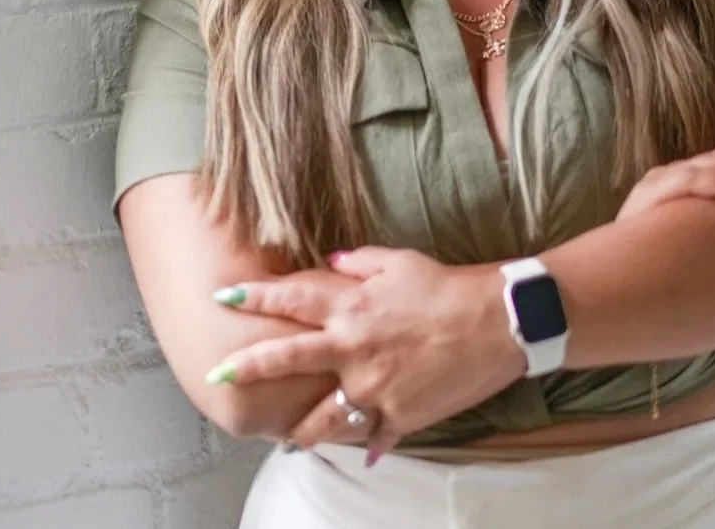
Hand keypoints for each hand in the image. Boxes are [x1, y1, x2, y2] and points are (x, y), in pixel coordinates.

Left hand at [205, 247, 524, 459]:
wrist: (497, 323)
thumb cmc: (447, 287)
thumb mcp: (400, 262)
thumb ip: (358, 263)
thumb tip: (330, 262)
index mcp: (351, 309)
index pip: (291, 300)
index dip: (254, 297)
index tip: (222, 295)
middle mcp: (353, 350)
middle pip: (288, 360)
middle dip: (247, 368)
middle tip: (217, 376)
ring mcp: (374, 388)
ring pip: (324, 418)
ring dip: (302, 430)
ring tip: (288, 439)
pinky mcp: (400, 415)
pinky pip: (375, 436)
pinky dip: (369, 443)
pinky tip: (364, 453)